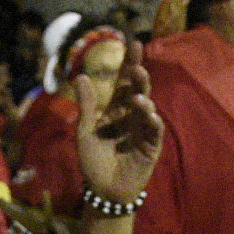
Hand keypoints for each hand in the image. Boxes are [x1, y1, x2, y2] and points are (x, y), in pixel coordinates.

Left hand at [73, 35, 163, 204]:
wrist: (102, 191)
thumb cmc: (93, 162)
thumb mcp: (85, 132)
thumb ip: (87, 106)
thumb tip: (80, 75)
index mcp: (115, 111)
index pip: (124, 82)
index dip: (129, 63)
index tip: (133, 43)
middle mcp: (131, 117)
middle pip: (138, 91)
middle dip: (139, 78)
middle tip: (137, 66)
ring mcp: (142, 131)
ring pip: (147, 109)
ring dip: (144, 101)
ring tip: (137, 97)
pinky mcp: (150, 147)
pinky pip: (154, 131)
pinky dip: (152, 121)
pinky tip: (148, 113)